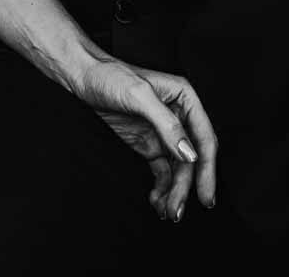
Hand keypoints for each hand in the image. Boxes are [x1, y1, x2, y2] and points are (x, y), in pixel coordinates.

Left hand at [66, 56, 217, 222]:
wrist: (81, 78)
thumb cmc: (109, 75)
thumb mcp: (138, 96)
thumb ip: (167, 124)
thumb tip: (189, 152)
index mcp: (184, 98)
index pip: (203, 138)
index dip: (207, 169)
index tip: (205, 195)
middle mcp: (177, 116)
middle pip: (190, 158)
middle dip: (186, 187)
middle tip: (178, 211)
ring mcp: (162, 132)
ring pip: (177, 168)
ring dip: (174, 191)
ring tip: (167, 211)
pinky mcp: (147, 143)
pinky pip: (162, 170)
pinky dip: (162, 187)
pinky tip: (157, 200)